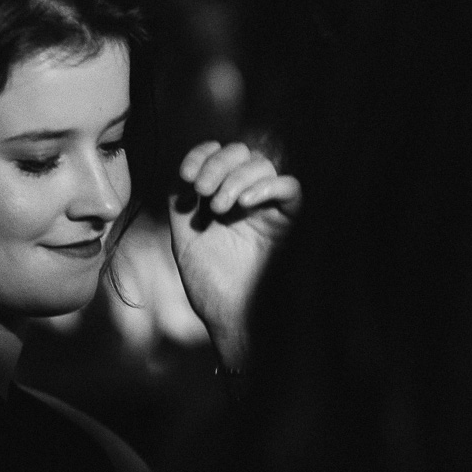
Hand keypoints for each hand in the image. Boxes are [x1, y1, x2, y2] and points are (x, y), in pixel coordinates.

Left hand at [170, 141, 300, 367]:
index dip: (201, 154)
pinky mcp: (290, 221)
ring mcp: (268, 208)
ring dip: (236, 177)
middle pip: (241, 152)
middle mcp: (246, 198)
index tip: (185, 175)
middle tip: (203, 191)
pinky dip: (266, 186)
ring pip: (263, 164)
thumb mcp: (184, 238)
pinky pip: (291, 187)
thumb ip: (180, 204)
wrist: (233, 319)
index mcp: (222, 198)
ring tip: (220, 206)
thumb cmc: (210, 285)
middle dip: (217, 164)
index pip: (218, 154)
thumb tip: (181, 171)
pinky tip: (244, 203)